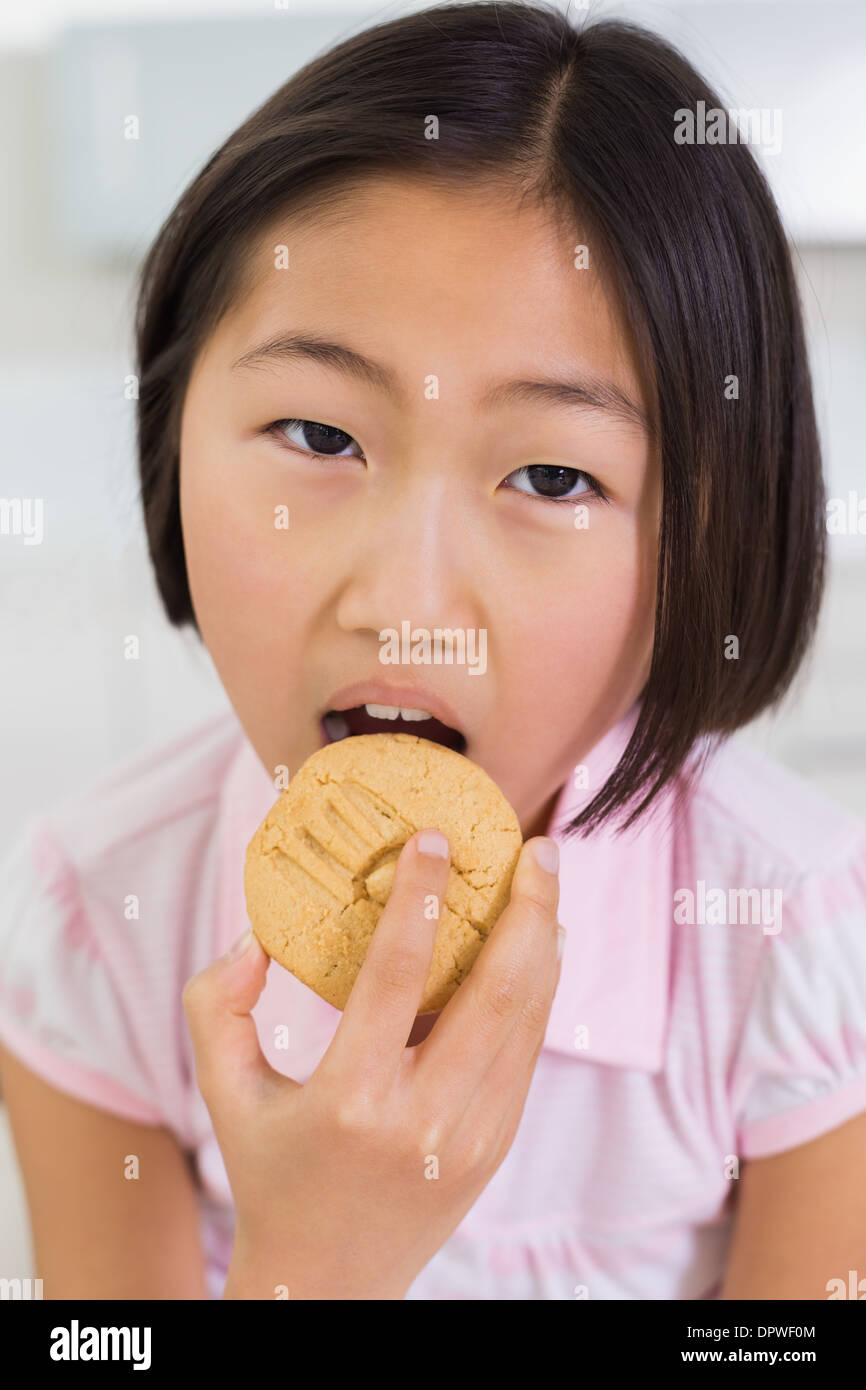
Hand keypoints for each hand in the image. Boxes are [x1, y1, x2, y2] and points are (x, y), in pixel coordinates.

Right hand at [182, 829, 562, 1298]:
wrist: (326, 1282)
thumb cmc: (271, 1173)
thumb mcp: (222, 1092)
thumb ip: (217, 1006)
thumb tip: (257, 937)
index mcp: (351, 1098)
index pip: (399, 972)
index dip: (422, 895)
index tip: (435, 837)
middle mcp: (424, 1118)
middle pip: (499, 989)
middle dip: (529, 906)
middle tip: (537, 845)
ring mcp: (472, 1135)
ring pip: (529, 1017)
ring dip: (546, 939)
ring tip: (546, 879)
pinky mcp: (497, 1144)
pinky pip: (527, 1049)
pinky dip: (539, 988)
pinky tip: (538, 945)